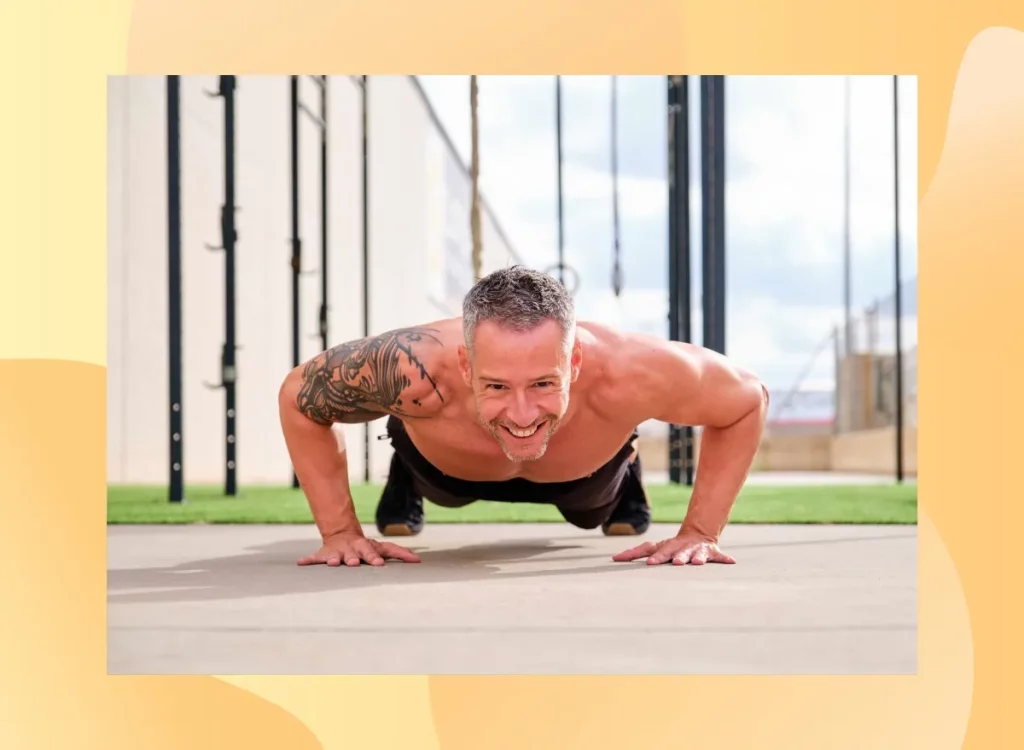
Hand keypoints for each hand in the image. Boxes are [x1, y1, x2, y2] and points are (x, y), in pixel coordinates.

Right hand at [297, 530, 421, 566]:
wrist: (342, 534)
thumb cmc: (367, 547)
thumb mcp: (383, 548)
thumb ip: (400, 553)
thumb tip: (419, 561)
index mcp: (365, 548)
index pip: (372, 552)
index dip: (375, 558)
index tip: (379, 565)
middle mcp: (351, 550)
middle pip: (353, 554)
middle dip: (354, 559)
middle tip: (354, 564)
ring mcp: (337, 552)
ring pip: (335, 556)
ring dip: (333, 560)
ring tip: (332, 563)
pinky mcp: (324, 554)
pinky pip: (315, 558)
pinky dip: (308, 560)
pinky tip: (300, 563)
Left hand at [612, 531, 735, 565]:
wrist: (697, 534)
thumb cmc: (671, 546)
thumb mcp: (654, 547)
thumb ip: (634, 553)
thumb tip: (613, 558)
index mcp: (668, 548)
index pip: (659, 552)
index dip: (656, 557)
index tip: (649, 564)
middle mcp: (682, 548)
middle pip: (677, 553)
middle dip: (675, 558)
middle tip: (674, 563)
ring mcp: (697, 550)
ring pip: (697, 555)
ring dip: (697, 558)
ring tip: (697, 562)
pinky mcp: (712, 552)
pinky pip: (720, 556)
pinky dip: (725, 558)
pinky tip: (731, 562)